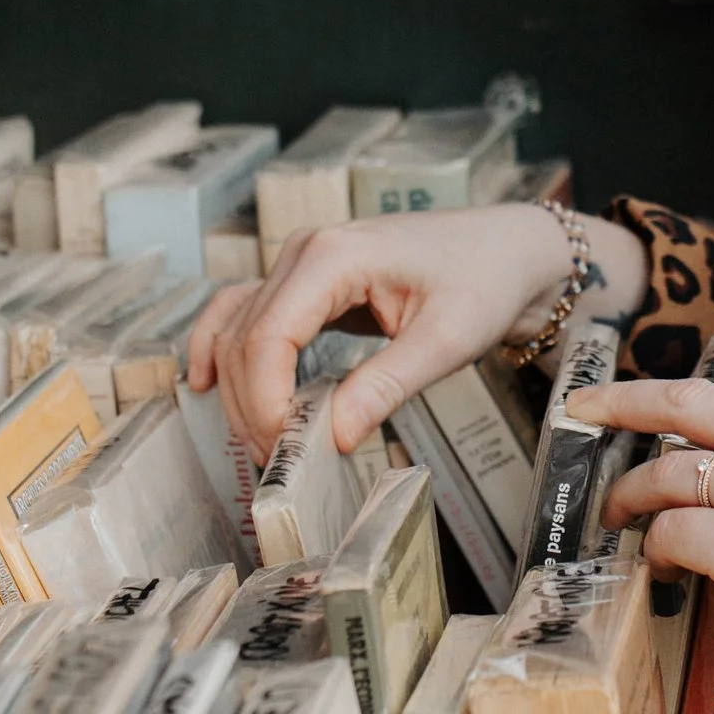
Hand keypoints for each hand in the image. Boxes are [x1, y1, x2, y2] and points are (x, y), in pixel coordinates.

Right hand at [187, 201, 648, 458]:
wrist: (509, 251)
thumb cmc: (486, 281)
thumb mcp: (446, 341)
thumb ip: (386, 387)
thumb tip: (334, 438)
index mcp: (334, 256)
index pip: (267, 336)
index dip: (264, 400)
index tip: (286, 449)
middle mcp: (305, 251)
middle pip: (243, 338)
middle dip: (251, 406)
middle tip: (280, 462)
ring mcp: (300, 263)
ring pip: (237, 330)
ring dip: (238, 389)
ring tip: (264, 444)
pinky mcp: (307, 282)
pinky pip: (246, 315)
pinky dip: (222, 349)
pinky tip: (204, 384)